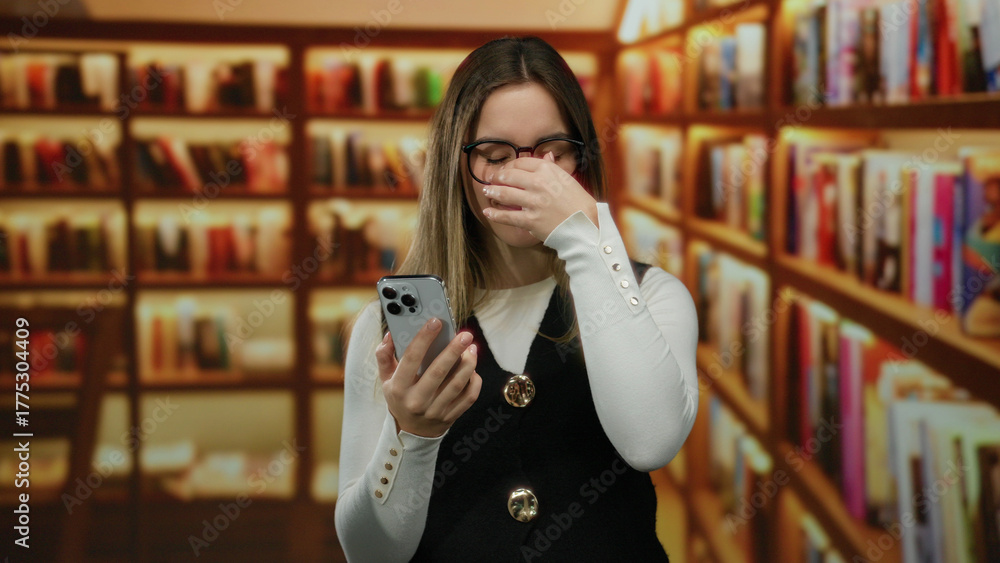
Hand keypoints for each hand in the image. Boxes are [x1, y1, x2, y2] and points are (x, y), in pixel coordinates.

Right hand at [376, 318, 481, 437]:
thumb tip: (390, 335)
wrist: (411, 430)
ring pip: (457, 385)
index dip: (423, 338)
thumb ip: (384, 356)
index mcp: (398, 388)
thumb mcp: (386, 379)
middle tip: (465, 334)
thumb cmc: (400, 397)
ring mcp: (435, 410)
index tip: (435, 322)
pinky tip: (473, 369)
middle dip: (453, 350)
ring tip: (472, 348)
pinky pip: (468, 398)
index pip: (411, 359)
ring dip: (468, 364)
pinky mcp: (450, 416)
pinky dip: (474, 382)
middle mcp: (416, 400)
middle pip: (438, 371)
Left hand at [481, 151, 598, 240]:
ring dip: (492, 192)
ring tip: (487, 192)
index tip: (505, 170)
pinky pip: (508, 216)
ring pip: (505, 194)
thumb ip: (553, 167)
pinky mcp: (530, 220)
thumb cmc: (579, 203)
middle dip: (498, 177)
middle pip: (510, 176)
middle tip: (492, 179)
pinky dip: (495, 214)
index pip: (522, 163)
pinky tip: (488, 213)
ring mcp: (533, 202)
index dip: (510, 166)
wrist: (586, 225)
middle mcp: (539, 183)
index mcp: (548, 171)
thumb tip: (546, 155)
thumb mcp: (568, 179)